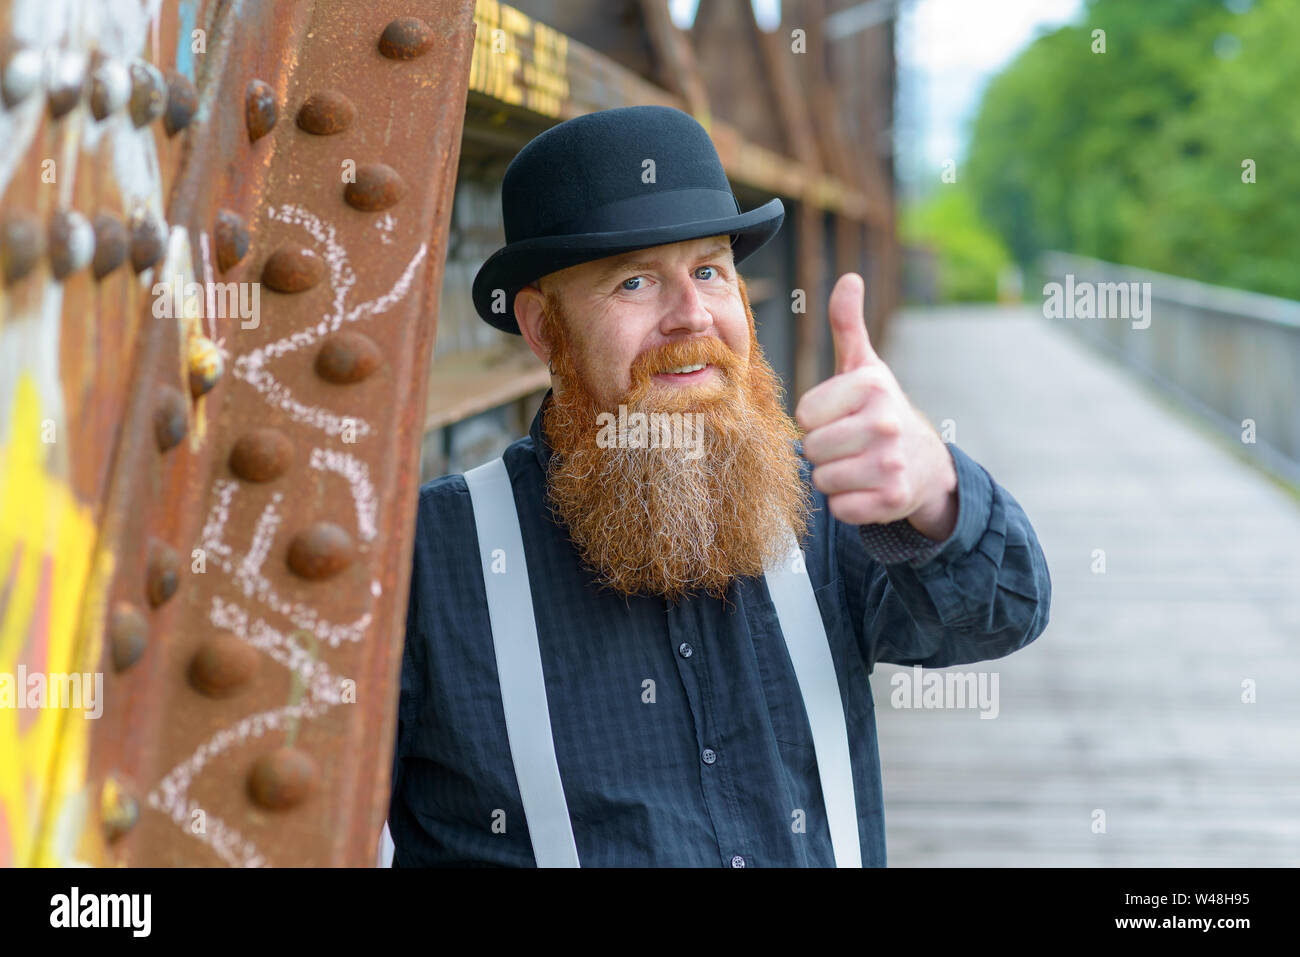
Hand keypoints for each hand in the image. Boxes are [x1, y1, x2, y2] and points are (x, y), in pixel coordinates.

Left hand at [794, 273, 957, 539]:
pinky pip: (840, 509)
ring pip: (823, 480)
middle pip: (811, 449)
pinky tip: (866, 488)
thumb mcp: (865, 366)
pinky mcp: (893, 500)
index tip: (838, 416)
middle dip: (822, 451)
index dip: (815, 420)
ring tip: (856, 464)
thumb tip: (848, 279)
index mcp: (871, 386)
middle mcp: (885, 422)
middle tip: (847, 444)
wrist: (925, 462)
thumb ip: (847, 324)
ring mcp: (891, 463)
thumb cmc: (879, 410)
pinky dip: (847, 503)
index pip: (805, 415)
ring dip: (833, 477)